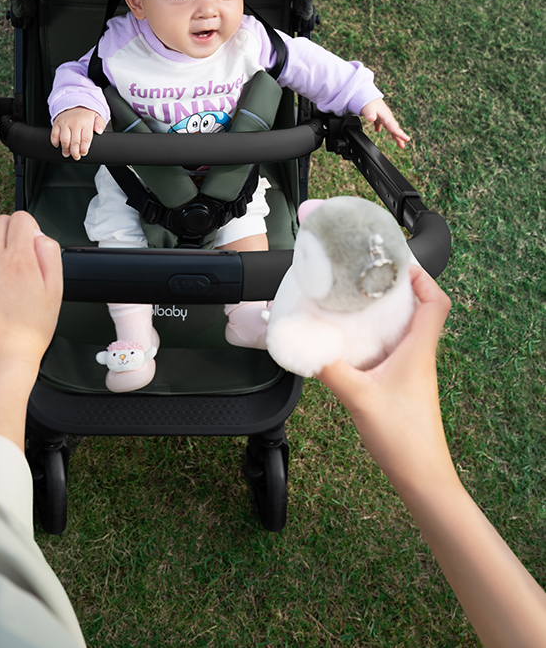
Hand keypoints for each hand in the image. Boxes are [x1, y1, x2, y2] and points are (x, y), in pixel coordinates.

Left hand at [0, 212, 62, 374]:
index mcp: (20, 260)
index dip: (30, 227)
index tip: (30, 240)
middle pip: (1, 221)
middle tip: (17, 250)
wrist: (4, 356)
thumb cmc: (30, 329)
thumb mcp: (56, 290)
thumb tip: (39, 236)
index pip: (22, 218)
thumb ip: (50, 254)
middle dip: (12, 230)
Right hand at [51, 106, 105, 158]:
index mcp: (86, 123)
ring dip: (65, 149)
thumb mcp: (97, 116)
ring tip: (67, 154)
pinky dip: (55, 142)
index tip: (83, 153)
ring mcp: (65, 123)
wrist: (74, 103)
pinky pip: (54, 134)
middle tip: (76, 157)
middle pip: (75, 142)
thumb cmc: (85, 114)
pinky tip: (58, 145)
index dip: (84, 148)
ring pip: (64, 140)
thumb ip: (100, 124)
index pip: (86, 139)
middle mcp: (75, 123)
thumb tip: (99, 131)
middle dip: (75, 152)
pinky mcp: (57, 123)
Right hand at [317, 266, 453, 491]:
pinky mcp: (406, 386)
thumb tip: (306, 348)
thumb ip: (330, 369)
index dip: (422, 277)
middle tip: (371, 280)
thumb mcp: (358, 397)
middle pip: (422, 310)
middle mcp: (421, 357)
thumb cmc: (403, 440)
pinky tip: (358, 344)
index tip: (398, 265)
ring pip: (409, 330)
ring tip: (361, 305)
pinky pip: (398, 350)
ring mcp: (416, 372)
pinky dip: (382, 338)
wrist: (422, 477)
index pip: (436, 302)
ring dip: (391, 313)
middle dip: (400, 289)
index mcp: (418, 351)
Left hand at [360, 98, 410, 147]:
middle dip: (399, 137)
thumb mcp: (368, 109)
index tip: (407, 139)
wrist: (365, 93)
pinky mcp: (379, 115)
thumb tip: (371, 119)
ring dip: (394, 135)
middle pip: (394, 128)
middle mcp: (387, 117)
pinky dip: (383, 127)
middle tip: (403, 146)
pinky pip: (383, 124)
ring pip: (390, 127)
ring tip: (398, 143)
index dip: (400, 134)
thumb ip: (370, 114)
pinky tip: (378, 131)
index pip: (394, 128)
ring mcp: (383, 116)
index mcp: (386, 116)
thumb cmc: (368, 101)